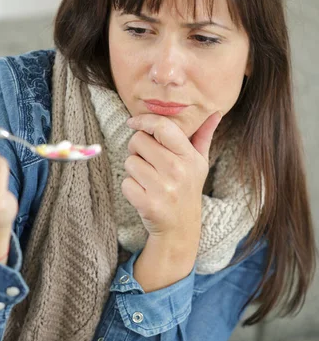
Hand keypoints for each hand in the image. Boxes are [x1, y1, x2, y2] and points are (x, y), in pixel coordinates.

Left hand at [122, 111, 221, 244]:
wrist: (180, 228)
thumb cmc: (187, 189)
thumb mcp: (199, 163)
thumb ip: (204, 136)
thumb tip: (215, 113)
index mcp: (189, 157)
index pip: (162, 126)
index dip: (144, 120)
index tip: (133, 123)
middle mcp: (177, 170)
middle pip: (138, 141)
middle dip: (137, 149)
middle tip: (149, 162)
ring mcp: (162, 188)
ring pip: (129, 162)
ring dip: (134, 170)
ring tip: (149, 180)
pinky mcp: (147, 203)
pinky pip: (125, 183)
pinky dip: (130, 188)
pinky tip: (144, 194)